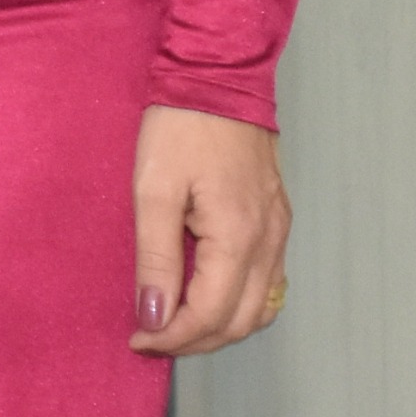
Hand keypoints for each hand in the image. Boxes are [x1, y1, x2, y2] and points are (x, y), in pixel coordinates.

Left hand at [128, 103, 288, 355]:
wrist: (218, 76)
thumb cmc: (179, 126)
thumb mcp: (153, 190)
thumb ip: (156, 258)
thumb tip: (154, 317)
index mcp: (238, 237)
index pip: (210, 315)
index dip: (172, 337)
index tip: (137, 338)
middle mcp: (268, 242)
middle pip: (240, 321)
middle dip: (195, 340)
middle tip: (151, 337)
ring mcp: (279, 231)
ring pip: (259, 307)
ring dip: (219, 326)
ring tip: (174, 323)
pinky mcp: (277, 219)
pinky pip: (268, 282)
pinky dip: (239, 303)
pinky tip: (208, 296)